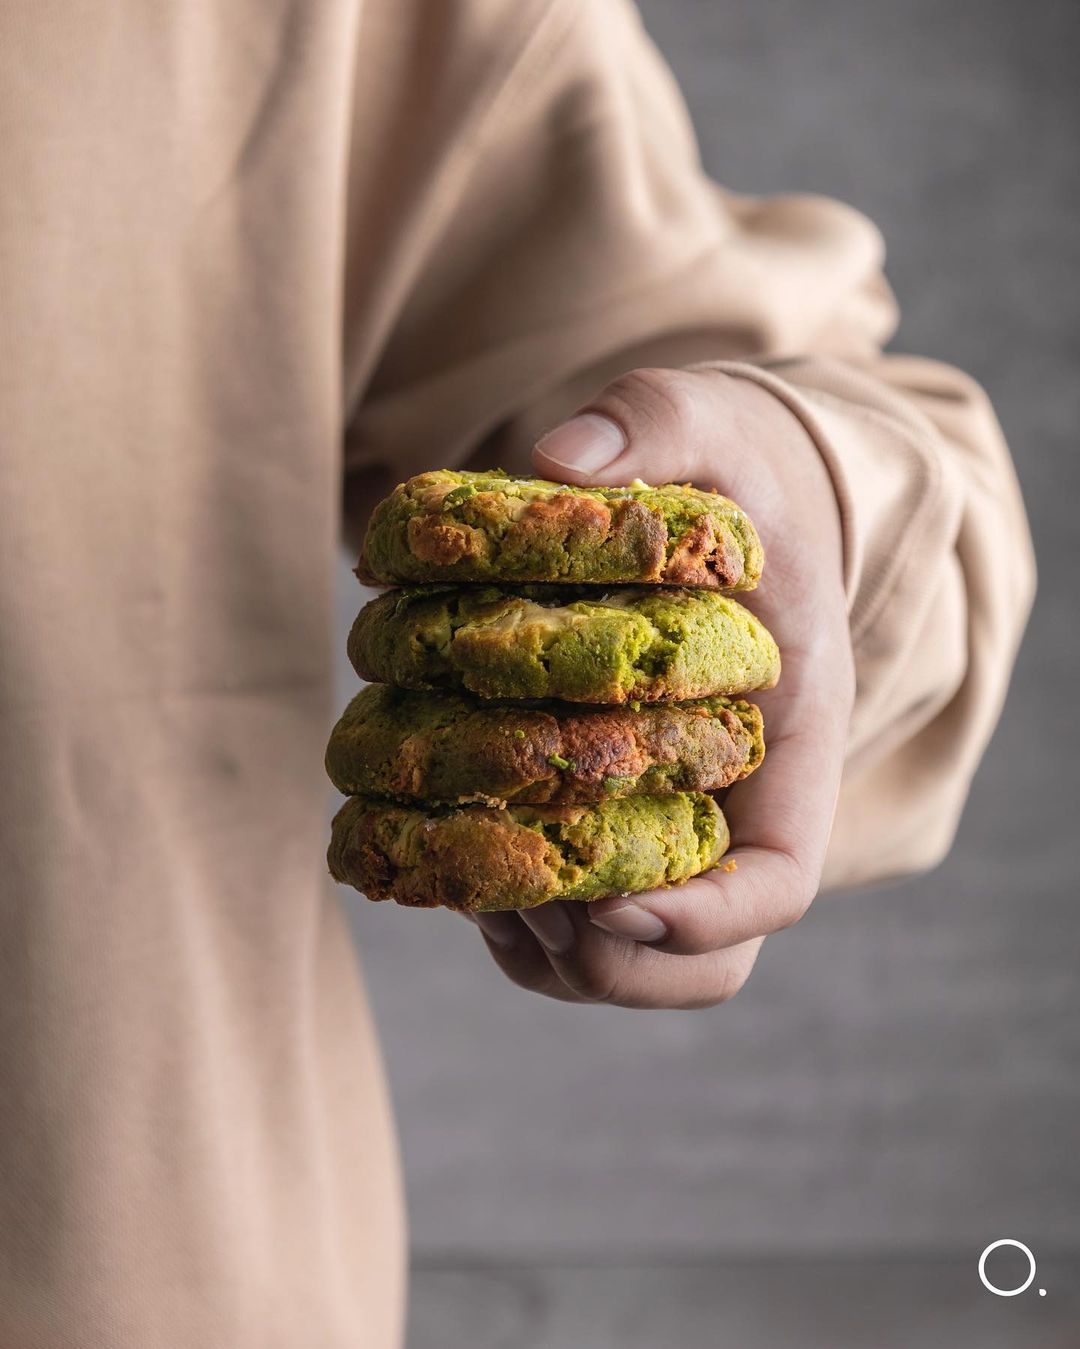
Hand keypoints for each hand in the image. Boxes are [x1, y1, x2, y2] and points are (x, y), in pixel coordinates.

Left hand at [467, 365, 854, 1007]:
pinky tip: (449, 855)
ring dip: (542, 947)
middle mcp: (737, 799)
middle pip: (704, 958)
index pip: (782, 878)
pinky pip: (570, 911)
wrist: (733, 499)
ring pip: (627, 955)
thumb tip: (556, 462)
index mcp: (789, 736)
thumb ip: (653, 422)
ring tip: (468, 883)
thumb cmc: (732, 469)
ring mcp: (675, 815)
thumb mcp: (710, 421)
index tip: (609, 906)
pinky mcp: (611, 809)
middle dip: (608, 960)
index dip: (706, 918)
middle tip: (519, 898)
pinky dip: (507, 915)